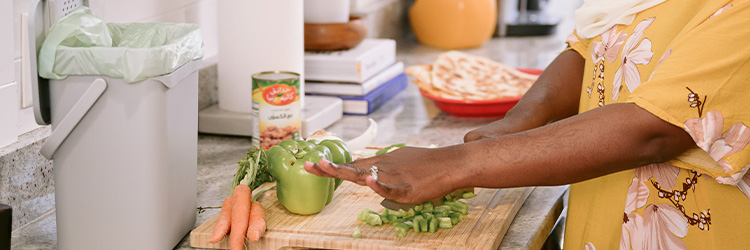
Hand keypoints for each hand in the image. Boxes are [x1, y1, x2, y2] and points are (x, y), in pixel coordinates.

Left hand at [304, 146, 465, 203]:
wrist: (451, 162)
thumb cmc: (427, 163)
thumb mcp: (400, 160)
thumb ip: (382, 167)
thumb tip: (368, 169)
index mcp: (381, 162)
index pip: (352, 164)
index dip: (332, 166)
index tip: (312, 164)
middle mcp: (383, 167)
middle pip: (352, 168)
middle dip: (329, 168)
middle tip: (308, 164)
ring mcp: (394, 177)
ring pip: (365, 175)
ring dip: (345, 171)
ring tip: (327, 167)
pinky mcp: (407, 188)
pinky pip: (390, 188)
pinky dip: (378, 184)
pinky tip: (368, 180)